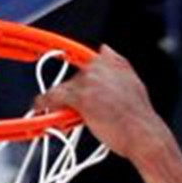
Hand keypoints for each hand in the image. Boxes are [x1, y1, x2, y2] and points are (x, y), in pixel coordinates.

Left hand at [31, 45, 163, 163]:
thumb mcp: (133, 83)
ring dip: (58, 100)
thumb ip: (117, 64)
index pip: (90, 62)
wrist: (143, 134)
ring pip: (64, 87)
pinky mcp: (80, 97)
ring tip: (57, 113)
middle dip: (73, 94)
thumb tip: (104, 48)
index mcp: (113, 61)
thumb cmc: (139, 118)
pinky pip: (54, 96)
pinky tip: (38, 106)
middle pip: (76, 78)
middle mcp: (99, 66)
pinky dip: (44, 101)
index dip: (81, 76)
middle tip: (75, 110)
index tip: (74, 81)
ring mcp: (89, 80)